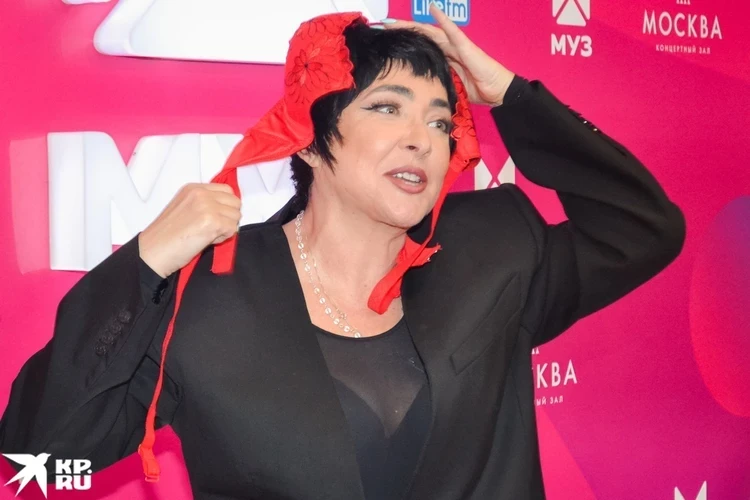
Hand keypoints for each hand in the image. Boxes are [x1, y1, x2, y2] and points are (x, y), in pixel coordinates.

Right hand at [138, 183, 241, 277]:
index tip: (214, 218)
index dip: (225, 206)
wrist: (152, 251)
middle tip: (212, 228)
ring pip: (236, 216)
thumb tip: (225, 210)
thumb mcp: (183, 208)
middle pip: (235, 202)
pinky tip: (207, 241)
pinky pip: (232, 229)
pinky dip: (223, 238)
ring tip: (207, 235)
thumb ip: (204, 203)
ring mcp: (207, 206)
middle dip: (228, 217)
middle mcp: (201, 194)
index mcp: (193, 188)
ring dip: (226, 228)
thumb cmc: (166, 236)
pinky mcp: (213, 222)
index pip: (227, 190)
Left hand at [383, 4, 514, 105]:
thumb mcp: (450, 88)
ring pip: (432, 32)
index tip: (388, 40)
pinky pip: (453, 31)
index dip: (406, 43)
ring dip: (414, 25)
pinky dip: (443, 19)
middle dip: (403, 30)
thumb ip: (438, 83)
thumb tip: (420, 90)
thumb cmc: (478, 90)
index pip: (422, 47)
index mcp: (444, 59)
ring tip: (395, 20)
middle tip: (383, 26)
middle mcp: (449, 49)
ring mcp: (457, 46)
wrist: (498, 91)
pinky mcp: (466, 46)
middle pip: (422, 36)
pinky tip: (433, 8)